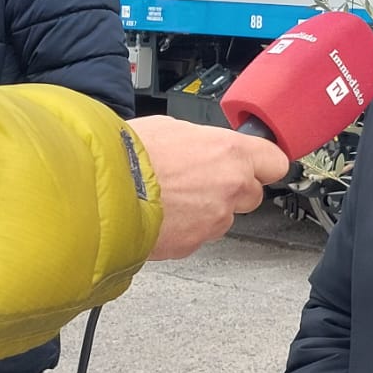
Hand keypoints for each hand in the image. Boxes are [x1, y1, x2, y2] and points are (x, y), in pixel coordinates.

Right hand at [131, 115, 291, 259]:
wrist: (98, 191)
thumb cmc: (128, 155)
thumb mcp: (171, 128)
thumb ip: (201, 142)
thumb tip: (202, 147)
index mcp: (231, 152)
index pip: (275, 161)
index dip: (263, 163)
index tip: (258, 165)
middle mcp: (231, 187)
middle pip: (252, 194)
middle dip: (233, 190)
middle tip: (202, 182)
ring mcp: (214, 219)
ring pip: (223, 218)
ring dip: (206, 211)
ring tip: (172, 198)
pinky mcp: (193, 244)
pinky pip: (197, 236)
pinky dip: (183, 229)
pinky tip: (161, 215)